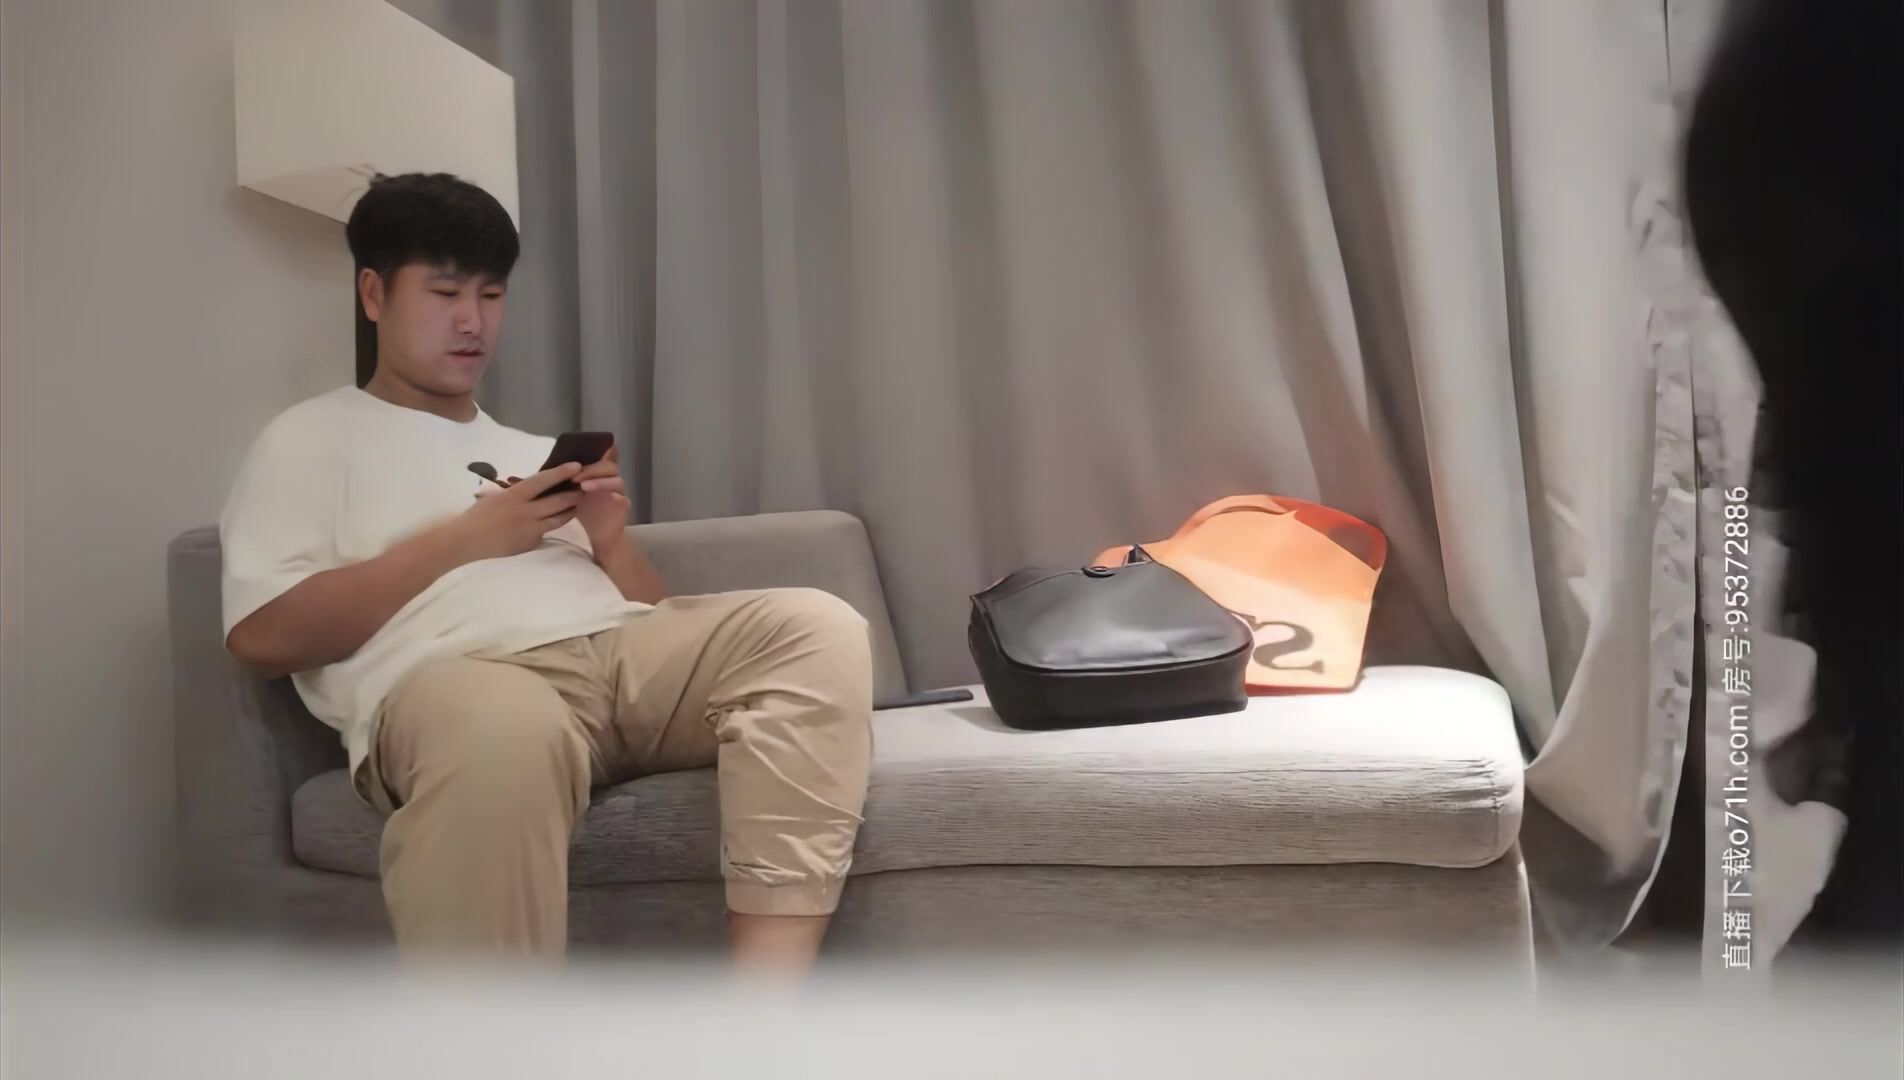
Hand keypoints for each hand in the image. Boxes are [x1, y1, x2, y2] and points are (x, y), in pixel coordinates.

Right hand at [440, 462, 583, 563]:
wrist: (466, 541)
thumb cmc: (477, 514)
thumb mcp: (496, 497)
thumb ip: (517, 493)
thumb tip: (534, 487)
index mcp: (515, 495)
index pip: (544, 480)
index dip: (562, 472)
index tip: (576, 466)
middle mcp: (527, 512)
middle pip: (559, 501)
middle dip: (574, 494)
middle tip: (583, 488)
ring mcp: (531, 530)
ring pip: (559, 519)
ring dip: (569, 511)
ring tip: (575, 505)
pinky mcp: (530, 543)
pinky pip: (545, 532)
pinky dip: (548, 526)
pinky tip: (551, 522)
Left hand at [572, 444, 631, 555]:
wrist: (597, 536)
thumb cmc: (585, 512)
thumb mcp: (574, 493)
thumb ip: (570, 479)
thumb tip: (553, 466)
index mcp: (600, 474)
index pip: (604, 455)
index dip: (596, 452)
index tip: (577, 459)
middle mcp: (611, 480)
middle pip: (609, 466)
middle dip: (592, 469)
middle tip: (575, 477)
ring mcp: (619, 493)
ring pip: (617, 480)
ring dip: (600, 482)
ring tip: (584, 487)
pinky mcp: (624, 507)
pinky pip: (623, 499)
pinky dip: (615, 497)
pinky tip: (606, 497)